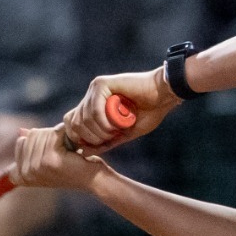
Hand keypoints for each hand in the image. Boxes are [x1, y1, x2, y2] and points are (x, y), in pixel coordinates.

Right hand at [12, 125, 105, 192]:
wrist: (93, 179)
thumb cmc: (73, 167)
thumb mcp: (48, 156)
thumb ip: (32, 146)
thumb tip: (20, 131)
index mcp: (21, 175)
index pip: (21, 142)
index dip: (39, 141)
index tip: (54, 153)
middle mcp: (25, 174)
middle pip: (31, 136)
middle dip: (49, 137)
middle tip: (63, 150)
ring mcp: (36, 167)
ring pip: (41, 134)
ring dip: (57, 136)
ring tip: (68, 149)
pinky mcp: (49, 160)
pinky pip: (52, 135)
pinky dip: (64, 135)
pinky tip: (73, 146)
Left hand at [62, 68, 177, 153]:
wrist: (164, 96)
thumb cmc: (148, 113)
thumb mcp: (122, 134)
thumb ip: (104, 142)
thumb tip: (83, 151)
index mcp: (93, 105)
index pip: (72, 123)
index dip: (80, 138)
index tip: (98, 143)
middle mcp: (90, 95)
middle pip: (75, 123)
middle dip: (91, 138)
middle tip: (110, 137)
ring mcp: (95, 88)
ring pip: (84, 118)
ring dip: (100, 132)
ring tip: (115, 130)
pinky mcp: (101, 84)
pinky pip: (94, 110)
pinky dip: (104, 123)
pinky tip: (116, 125)